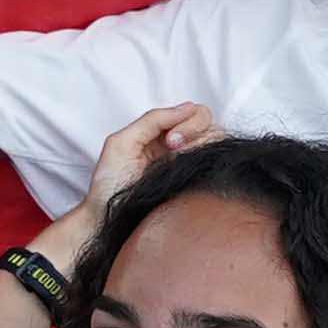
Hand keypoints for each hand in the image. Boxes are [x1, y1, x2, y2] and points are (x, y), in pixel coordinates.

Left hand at [49, 96, 218, 246]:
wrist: (110, 221)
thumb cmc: (110, 187)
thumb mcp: (122, 143)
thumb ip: (152, 120)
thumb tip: (188, 107)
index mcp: (162, 135)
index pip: (193, 113)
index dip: (186, 120)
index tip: (169, 140)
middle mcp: (180, 148)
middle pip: (209, 122)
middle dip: (195, 129)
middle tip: (173, 147)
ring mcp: (191, 164)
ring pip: (218, 140)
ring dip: (202, 144)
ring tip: (179, 161)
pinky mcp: (199, 183)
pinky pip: (218, 163)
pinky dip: (209, 159)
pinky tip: (189, 172)